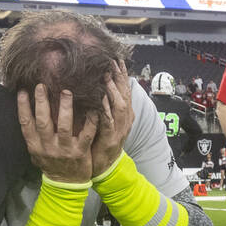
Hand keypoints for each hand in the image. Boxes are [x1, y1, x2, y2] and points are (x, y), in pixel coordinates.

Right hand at [17, 84, 97, 184]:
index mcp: (35, 146)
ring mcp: (65, 150)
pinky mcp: (81, 152)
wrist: (66, 185)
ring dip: (65, 107)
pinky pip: (86, 134)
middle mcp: (48, 147)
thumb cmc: (51, 164)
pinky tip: (93, 107)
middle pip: (43, 122)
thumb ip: (33, 135)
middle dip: (42, 102)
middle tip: (42, 85)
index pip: (26, 124)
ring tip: (67, 91)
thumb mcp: (37, 152)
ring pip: (64, 126)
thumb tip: (27, 110)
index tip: (23, 91)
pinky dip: (90, 120)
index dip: (23, 107)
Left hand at [91, 60, 134, 177]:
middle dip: (119, 78)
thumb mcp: (107, 120)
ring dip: (114, 91)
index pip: (125, 90)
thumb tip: (101, 86)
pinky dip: (106, 110)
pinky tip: (101, 100)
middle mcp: (125, 119)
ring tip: (107, 77)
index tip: (117, 59)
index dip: (122, 75)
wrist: (106, 166)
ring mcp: (119, 129)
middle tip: (112, 62)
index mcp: (125, 114)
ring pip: (120, 106)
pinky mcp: (111, 138)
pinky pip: (109, 122)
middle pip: (124, 94)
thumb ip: (106, 105)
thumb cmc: (102, 141)